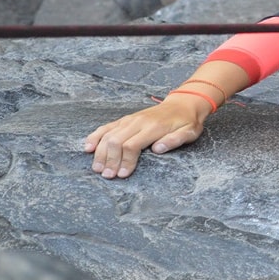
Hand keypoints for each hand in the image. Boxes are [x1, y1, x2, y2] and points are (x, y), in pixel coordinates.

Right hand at [83, 98, 207, 178]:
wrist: (183, 103)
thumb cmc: (187, 121)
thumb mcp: (190, 132)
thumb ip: (175, 140)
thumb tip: (158, 149)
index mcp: (154, 127)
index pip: (132, 145)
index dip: (125, 161)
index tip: (122, 175)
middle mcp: (138, 122)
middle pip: (116, 141)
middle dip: (110, 160)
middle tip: (108, 176)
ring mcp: (130, 119)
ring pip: (109, 135)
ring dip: (101, 152)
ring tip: (98, 169)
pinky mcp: (125, 119)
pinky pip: (107, 127)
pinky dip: (96, 137)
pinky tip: (88, 148)